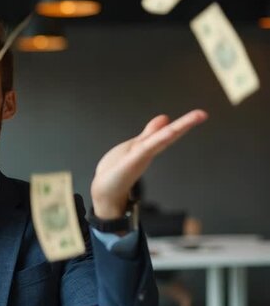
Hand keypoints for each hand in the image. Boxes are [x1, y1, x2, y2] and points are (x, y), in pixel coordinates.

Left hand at [90, 110, 207, 218]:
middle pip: (167, 136)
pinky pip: (143, 150)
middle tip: (201, 114)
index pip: (168, 132)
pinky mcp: (129, 164)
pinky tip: (165, 134)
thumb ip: (150, 133)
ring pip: (157, 142)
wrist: (104, 191)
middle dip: (184, 124)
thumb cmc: (117, 170)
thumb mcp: (135, 146)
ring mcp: (138, 158)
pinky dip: (154, 142)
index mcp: (147, 146)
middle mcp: (146, 152)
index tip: (200, 114)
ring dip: (172, 131)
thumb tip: (165, 118)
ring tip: (190, 120)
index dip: (184, 123)